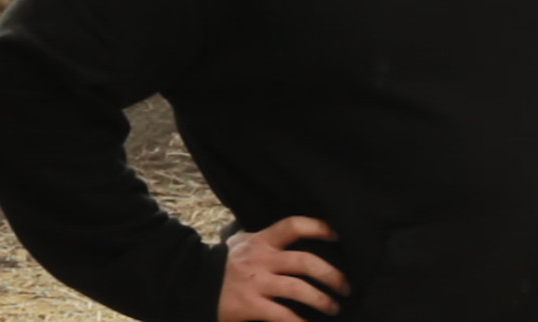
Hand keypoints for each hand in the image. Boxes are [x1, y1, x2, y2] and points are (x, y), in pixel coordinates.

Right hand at [218, 216, 348, 321]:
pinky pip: (283, 315)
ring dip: (322, 300)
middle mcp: (260, 259)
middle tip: (345, 287)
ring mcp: (255, 283)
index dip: (318, 228)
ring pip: (298, 289)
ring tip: (333, 308)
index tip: (337, 236)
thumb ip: (263, 239)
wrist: (192, 284)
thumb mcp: (240, 244)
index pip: (292, 226)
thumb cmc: (223, 266)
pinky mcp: (250, 305)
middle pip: (305, 261)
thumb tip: (291, 234)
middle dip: (331, 275)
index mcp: (260, 241)